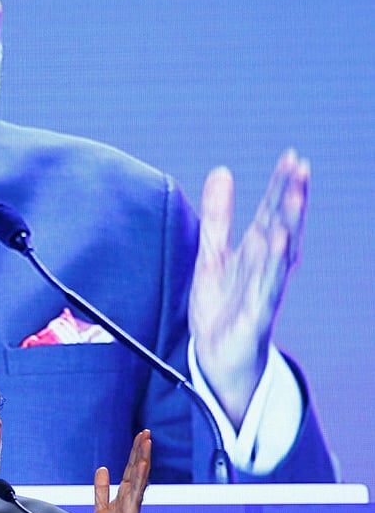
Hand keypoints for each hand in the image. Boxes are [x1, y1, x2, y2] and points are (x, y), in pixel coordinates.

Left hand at [93, 430, 151, 512]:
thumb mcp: (101, 506)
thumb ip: (102, 488)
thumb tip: (102, 469)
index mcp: (126, 494)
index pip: (132, 469)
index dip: (136, 452)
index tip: (141, 436)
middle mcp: (132, 498)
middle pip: (138, 470)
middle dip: (142, 451)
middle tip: (147, 433)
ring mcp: (133, 505)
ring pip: (140, 479)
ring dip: (143, 460)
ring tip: (147, 444)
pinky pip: (136, 494)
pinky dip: (140, 480)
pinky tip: (142, 467)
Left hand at [189, 149, 308, 426]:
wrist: (217, 355)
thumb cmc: (222, 306)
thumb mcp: (212, 253)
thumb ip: (218, 216)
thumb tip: (223, 172)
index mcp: (256, 250)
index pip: (272, 211)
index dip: (281, 185)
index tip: (291, 157)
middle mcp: (266, 266)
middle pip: (282, 225)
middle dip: (291, 197)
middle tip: (300, 167)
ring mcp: (264, 288)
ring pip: (280, 251)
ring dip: (288, 223)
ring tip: (294, 195)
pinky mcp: (257, 312)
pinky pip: (267, 284)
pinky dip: (273, 264)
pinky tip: (279, 242)